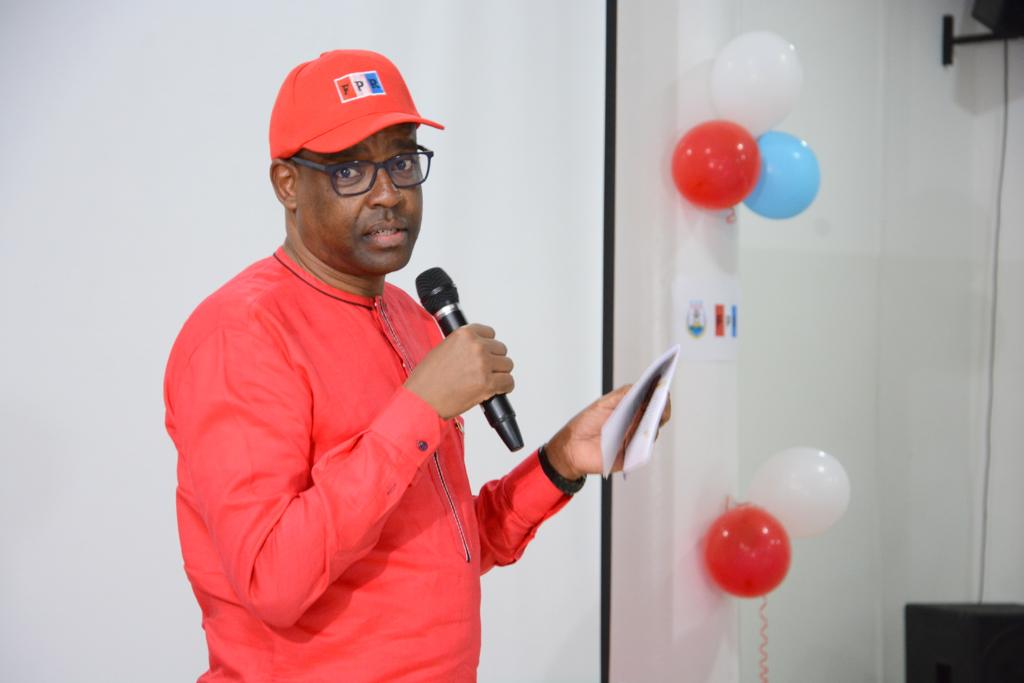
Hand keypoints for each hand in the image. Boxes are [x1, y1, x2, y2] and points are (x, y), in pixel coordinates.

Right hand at [405, 324, 513, 419]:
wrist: (421, 400)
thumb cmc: (427, 380)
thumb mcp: (443, 349)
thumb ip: (463, 346)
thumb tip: (477, 351)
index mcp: (464, 334)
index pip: (490, 333)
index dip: (487, 346)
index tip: (484, 354)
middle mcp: (476, 346)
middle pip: (501, 349)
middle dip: (494, 361)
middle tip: (483, 372)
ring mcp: (483, 364)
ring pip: (507, 365)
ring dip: (499, 374)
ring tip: (486, 381)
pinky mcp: (488, 383)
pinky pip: (509, 382)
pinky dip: (504, 387)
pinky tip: (495, 391)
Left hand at [545, 385, 671, 479]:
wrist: (572, 447)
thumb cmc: (586, 424)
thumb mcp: (604, 403)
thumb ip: (623, 394)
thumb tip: (642, 386)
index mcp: (632, 409)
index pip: (652, 399)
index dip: (660, 393)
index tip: (661, 387)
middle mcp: (637, 424)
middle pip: (658, 415)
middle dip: (660, 407)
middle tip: (658, 402)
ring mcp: (636, 440)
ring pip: (653, 431)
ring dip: (652, 424)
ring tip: (649, 416)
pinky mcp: (633, 456)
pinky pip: (644, 450)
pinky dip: (644, 443)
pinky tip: (640, 436)